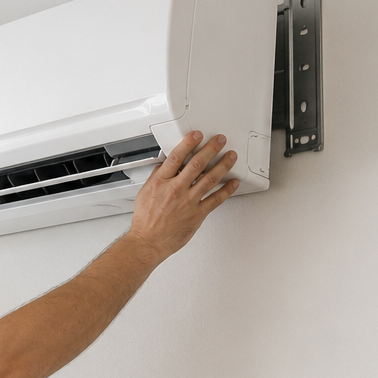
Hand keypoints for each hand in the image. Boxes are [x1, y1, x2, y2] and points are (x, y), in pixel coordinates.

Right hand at [125, 131, 238, 262]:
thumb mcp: (145, 193)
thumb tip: (165, 165)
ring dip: (223, 165)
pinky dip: (227, 190)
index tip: (197, 135)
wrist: (149, 241)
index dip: (189, 143)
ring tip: (231, 157)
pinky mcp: (198, 214)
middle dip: (211, 149)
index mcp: (161, 182)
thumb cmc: (146, 221)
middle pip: (197, 164)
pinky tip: (233, 183)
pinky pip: (216, 199)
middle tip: (220, 141)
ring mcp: (188, 202)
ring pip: (210, 179)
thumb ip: (157, 178)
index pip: (176, 157)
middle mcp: (176, 190)